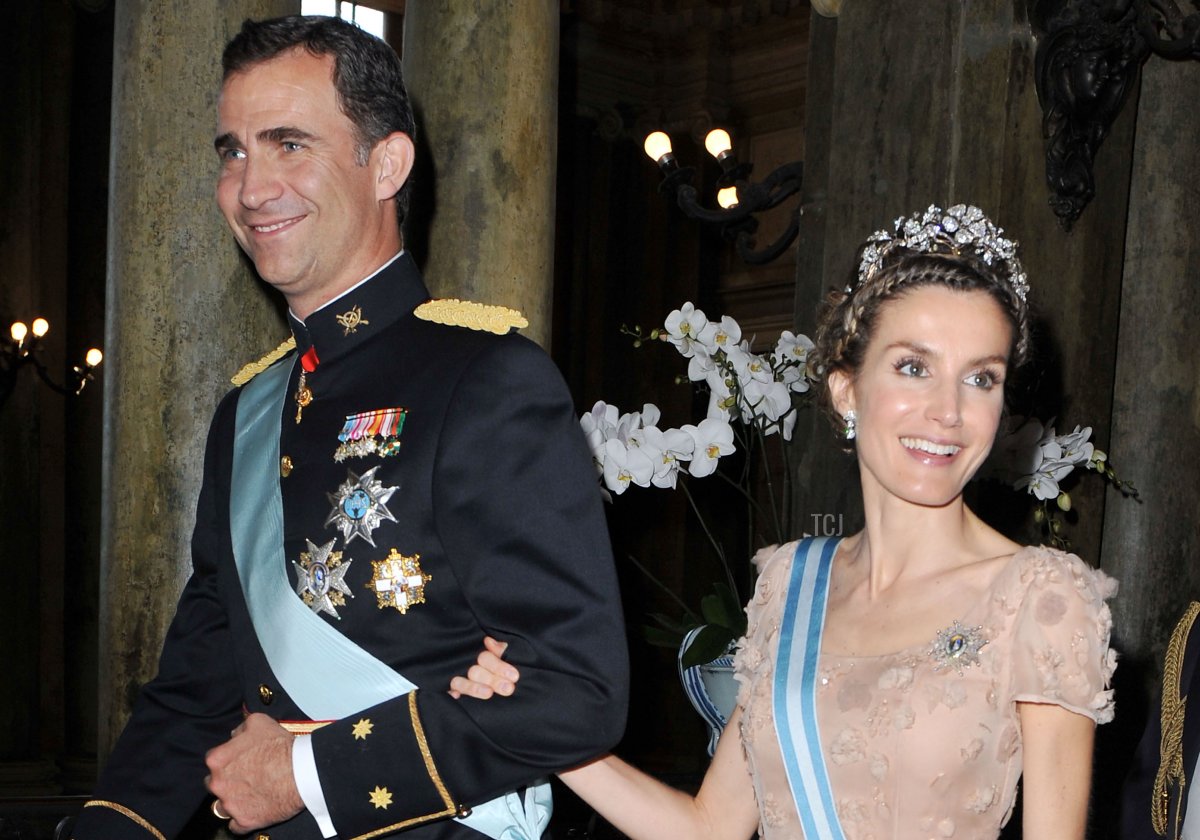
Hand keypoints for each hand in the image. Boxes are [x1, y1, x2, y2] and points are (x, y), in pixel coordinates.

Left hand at [205, 713, 303, 832]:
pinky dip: (243, 819)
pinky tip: (254, 810)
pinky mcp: (244, 821)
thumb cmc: (280, 747)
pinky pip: (236, 825)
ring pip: (222, 807)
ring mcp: (230, 805)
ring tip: (251, 795)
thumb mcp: (259, 722)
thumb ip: (240, 728)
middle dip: (226, 781)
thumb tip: (235, 735)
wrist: (300, 771)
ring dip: (233, 802)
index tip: (240, 760)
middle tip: (246, 777)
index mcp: (217, 760)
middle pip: (214, 784)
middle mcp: (218, 784)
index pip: (213, 760)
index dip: (228, 760)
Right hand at [448, 636, 519, 698]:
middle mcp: (466, 667)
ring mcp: (456, 679)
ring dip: (474, 688)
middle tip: (508, 688)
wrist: (470, 678)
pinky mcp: (447, 691)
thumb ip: (498, 651)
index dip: (500, 667)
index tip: (514, 676)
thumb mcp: (500, 657)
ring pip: (461, 682)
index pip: (486, 658)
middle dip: (493, 680)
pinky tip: (456, 695)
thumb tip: (489, 641)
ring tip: (489, 693)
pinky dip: (450, 693)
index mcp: (480, 657)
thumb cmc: (498, 669)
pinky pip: (446, 692)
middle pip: (476, 672)